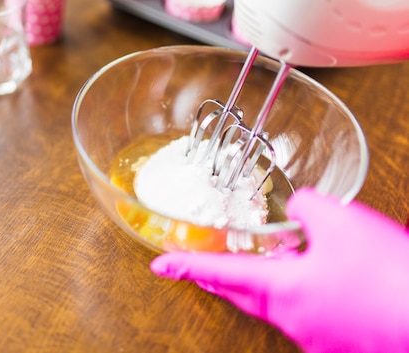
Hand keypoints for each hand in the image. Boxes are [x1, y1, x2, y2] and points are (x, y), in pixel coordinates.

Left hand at [151, 188, 408, 352]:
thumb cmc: (390, 278)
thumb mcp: (341, 222)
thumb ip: (307, 207)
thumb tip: (299, 208)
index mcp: (282, 290)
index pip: (220, 274)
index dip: (187, 266)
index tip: (161, 267)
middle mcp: (293, 319)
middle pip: (243, 295)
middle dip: (220, 279)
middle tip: (202, 268)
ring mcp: (316, 336)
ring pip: (276, 306)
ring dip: (265, 284)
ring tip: (266, 266)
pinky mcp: (340, 342)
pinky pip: (308, 313)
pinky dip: (301, 294)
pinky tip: (319, 282)